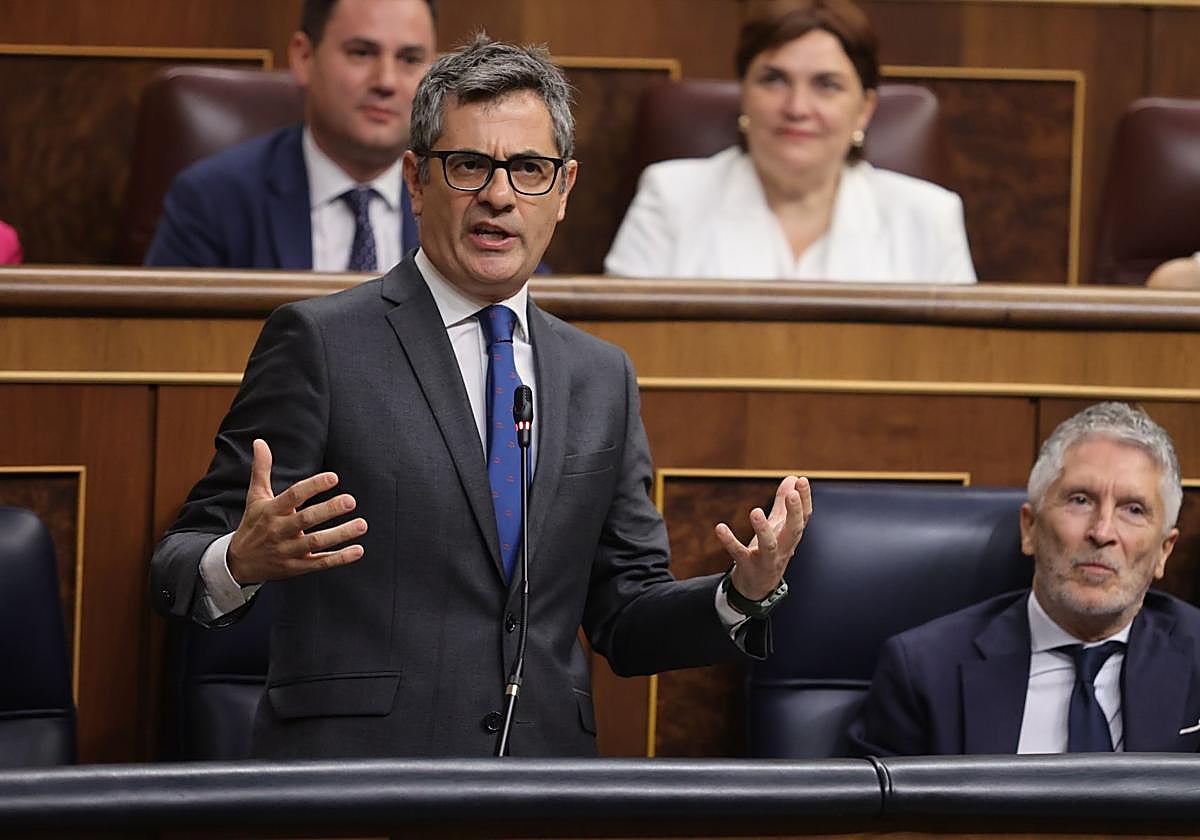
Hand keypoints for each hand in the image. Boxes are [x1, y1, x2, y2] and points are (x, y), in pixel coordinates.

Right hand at [227, 439, 366, 584]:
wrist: (238, 563)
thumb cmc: (253, 524)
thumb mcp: (255, 497)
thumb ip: (261, 469)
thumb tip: (259, 442)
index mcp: (271, 511)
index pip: (293, 496)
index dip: (313, 486)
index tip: (334, 477)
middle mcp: (279, 530)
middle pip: (306, 519)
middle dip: (329, 510)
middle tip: (351, 500)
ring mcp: (288, 551)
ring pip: (315, 543)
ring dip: (340, 534)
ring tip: (362, 525)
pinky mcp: (296, 567)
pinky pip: (320, 563)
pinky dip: (339, 559)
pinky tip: (358, 550)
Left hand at [714, 476, 811, 600]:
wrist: (756, 588)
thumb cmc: (768, 553)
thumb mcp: (777, 528)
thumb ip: (783, 504)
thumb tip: (792, 479)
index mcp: (790, 537)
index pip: (804, 518)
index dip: (805, 500)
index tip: (802, 480)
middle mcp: (783, 549)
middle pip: (794, 531)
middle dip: (794, 513)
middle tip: (792, 494)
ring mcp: (766, 560)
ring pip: (769, 545)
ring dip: (763, 529)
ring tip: (755, 512)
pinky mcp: (748, 566)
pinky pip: (738, 553)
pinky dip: (730, 541)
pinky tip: (720, 527)